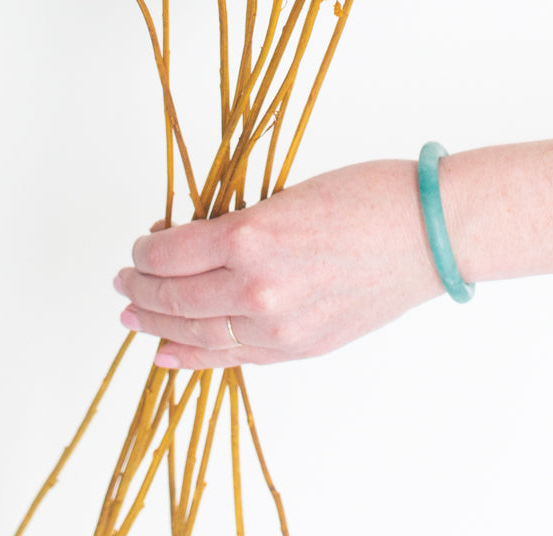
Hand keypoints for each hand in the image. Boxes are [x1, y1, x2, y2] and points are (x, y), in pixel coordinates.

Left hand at [113, 160, 443, 367]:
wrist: (428, 234)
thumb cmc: (366, 196)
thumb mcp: (286, 195)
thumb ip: (237, 225)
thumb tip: (189, 241)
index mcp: (250, 236)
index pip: (170, 254)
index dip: (145, 251)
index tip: (141, 245)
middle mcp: (257, 287)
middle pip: (175, 297)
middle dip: (141, 290)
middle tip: (125, 282)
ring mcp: (280, 325)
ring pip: (198, 334)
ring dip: (158, 326)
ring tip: (134, 318)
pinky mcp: (300, 346)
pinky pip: (235, 358)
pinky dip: (195, 358)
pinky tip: (169, 354)